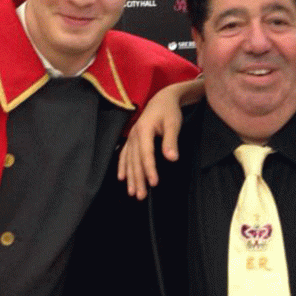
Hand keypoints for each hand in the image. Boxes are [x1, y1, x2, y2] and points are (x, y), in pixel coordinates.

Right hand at [117, 77, 203, 199]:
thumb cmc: (169, 111)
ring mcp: (131, 137)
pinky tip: (122, 178)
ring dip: (130, 177)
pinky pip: (124, 154)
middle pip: (135, 160)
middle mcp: (134, 134)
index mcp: (144, 130)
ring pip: (129, 160)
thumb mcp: (173, 123)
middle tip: (140, 196)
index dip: (149, 169)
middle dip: (137, 179)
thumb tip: (172, 158)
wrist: (163, 99)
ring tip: (132, 193)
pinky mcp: (132, 138)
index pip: (146, 154)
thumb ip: (171, 141)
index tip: (153, 183)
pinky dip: (123, 166)